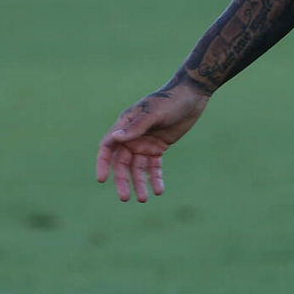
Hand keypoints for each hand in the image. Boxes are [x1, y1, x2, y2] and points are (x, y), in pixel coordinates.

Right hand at [96, 77, 210, 202]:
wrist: (192, 95)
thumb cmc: (170, 100)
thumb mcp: (154, 113)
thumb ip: (137, 126)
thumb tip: (116, 138)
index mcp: (125, 124)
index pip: (108, 147)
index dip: (103, 163)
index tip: (102, 180)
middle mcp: (132, 136)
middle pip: (122, 163)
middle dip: (123, 181)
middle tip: (125, 198)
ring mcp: (145, 143)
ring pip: (138, 168)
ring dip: (140, 183)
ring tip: (144, 199)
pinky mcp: (159, 148)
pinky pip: (154, 167)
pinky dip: (155, 178)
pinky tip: (159, 190)